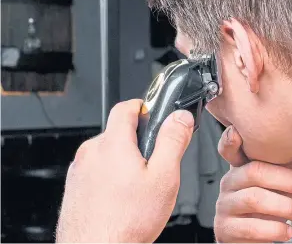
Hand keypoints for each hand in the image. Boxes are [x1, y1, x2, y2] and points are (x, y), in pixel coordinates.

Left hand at [56, 99, 193, 242]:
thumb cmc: (127, 221)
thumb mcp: (164, 177)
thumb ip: (173, 141)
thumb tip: (180, 118)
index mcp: (113, 143)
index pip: (125, 107)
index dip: (143, 106)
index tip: (153, 113)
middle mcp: (91, 152)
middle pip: (118, 132)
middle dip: (138, 141)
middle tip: (154, 162)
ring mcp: (80, 170)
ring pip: (107, 153)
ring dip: (123, 161)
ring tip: (138, 187)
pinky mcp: (75, 186)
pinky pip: (96, 170)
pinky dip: (110, 176)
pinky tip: (121, 198)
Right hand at [214, 126, 291, 242]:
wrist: (259, 240)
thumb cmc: (271, 208)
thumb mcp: (278, 183)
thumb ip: (284, 164)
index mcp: (239, 169)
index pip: (228, 149)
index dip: (229, 140)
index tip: (237, 133)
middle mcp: (228, 184)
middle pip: (254, 171)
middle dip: (288, 179)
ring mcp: (224, 207)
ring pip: (254, 198)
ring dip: (286, 206)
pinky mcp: (225, 230)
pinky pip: (251, 227)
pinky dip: (275, 229)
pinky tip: (287, 231)